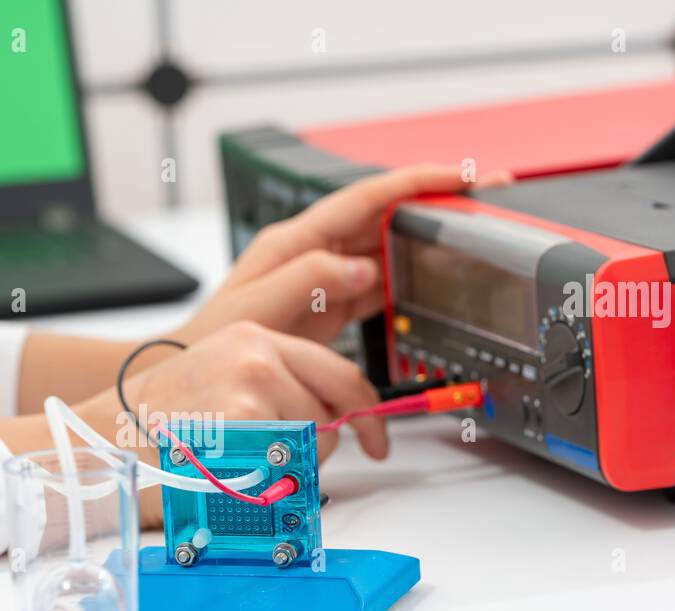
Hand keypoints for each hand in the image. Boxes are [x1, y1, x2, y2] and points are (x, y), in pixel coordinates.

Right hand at [0, 322, 388, 526]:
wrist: (101, 440)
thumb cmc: (152, 423)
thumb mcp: (216, 377)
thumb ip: (273, 385)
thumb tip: (328, 418)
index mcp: (253, 338)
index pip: (338, 372)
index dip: (367, 412)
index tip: (377, 437)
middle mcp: (259, 355)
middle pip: (331, 411)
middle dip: (317, 444)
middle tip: (279, 462)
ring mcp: (254, 390)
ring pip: (315, 444)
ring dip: (290, 466)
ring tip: (237, 462)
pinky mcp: (246, 425)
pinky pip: (291, 467)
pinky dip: (271, 482)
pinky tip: (232, 473)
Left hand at [176, 164, 512, 347]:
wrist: (192, 371)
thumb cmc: (212, 339)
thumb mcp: (254, 308)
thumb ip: (307, 281)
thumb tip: (360, 268)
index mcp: (294, 241)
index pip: (366, 199)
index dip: (415, 182)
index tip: (458, 175)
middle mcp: (312, 253)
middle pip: (384, 220)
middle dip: (434, 208)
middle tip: (482, 202)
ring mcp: (323, 280)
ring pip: (386, 253)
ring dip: (426, 247)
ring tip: (469, 242)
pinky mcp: (329, 309)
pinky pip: (377, 289)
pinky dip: (407, 287)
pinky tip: (432, 290)